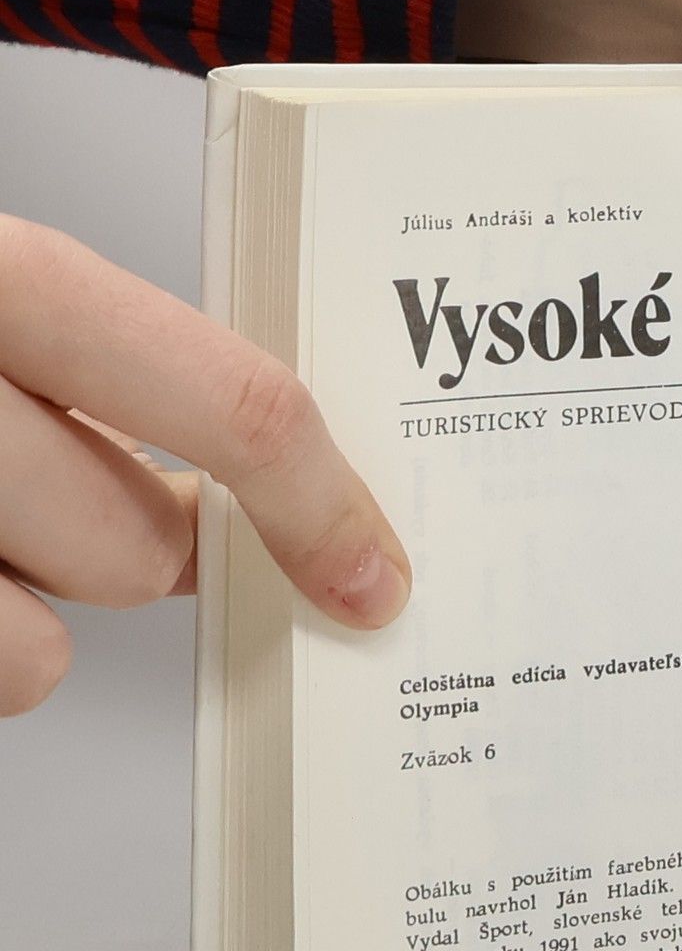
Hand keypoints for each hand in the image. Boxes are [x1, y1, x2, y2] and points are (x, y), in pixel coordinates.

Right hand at [0, 218, 409, 716]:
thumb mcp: (13, 306)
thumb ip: (133, 370)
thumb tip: (283, 491)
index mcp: (4, 277)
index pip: (234, 405)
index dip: (324, 506)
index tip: (376, 577)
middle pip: (148, 547)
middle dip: (140, 544)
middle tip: (82, 496)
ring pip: (66, 628)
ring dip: (44, 596)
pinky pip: (4, 672)